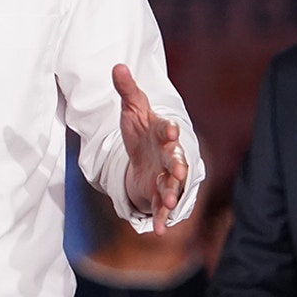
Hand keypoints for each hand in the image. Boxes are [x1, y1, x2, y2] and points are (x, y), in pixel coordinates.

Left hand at [115, 64, 187, 232]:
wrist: (142, 154)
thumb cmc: (140, 129)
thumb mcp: (131, 108)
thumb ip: (126, 89)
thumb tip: (117, 65)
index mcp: (162, 134)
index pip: (167, 131)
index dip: (169, 131)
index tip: (171, 129)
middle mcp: (168, 156)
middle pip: (176, 161)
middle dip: (178, 166)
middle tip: (179, 171)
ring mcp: (165, 176)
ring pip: (171, 187)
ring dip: (171, 195)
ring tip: (169, 204)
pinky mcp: (158, 194)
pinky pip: (161, 208)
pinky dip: (160, 219)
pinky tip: (158, 231)